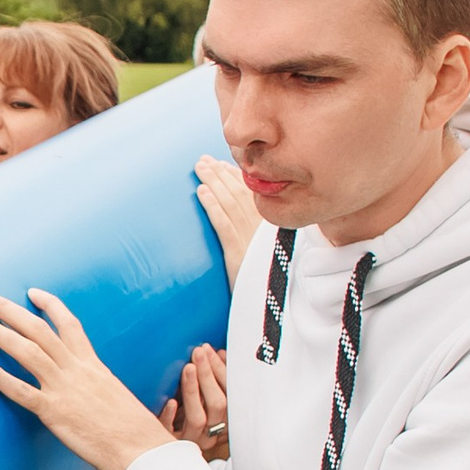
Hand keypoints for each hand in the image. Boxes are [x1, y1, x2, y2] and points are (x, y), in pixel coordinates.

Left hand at [0, 287, 178, 469]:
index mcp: (93, 365)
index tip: (30, 292)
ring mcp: (64, 388)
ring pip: (24, 349)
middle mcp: (77, 369)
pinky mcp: (54, 412)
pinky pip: (19, 390)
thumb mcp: (115, 398)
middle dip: (4, 308)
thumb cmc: (134, 431)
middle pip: (36, 327)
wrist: (143, 451)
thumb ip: (96, 387)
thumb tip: (86, 390)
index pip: (69, 324)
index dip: (49, 305)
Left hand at [177, 345, 229, 460]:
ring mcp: (193, 439)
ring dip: (193, 391)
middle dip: (208, 375)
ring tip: (188, 368)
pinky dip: (171, 416)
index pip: (229, 393)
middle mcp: (212, 432)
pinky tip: (171, 401)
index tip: (208, 349)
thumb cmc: (186, 412)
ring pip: (198, 417)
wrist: (162, 447)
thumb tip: (218, 352)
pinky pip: (171, 433)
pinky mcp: (172, 444)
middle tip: (198, 353)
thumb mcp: (202, 394)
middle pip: (217, 404)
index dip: (220, 369)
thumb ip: (213, 377)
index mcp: (225, 418)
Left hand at [193, 156, 263, 271]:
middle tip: (203, 161)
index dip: (236, 176)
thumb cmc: (265, 282)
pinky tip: (201, 194)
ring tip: (199, 169)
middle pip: (239, 193)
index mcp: (269, 225)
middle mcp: (261, 228)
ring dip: (213, 183)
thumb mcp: (266, 256)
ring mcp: (250, 239)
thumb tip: (242, 220)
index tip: (221, 164)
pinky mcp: (238, 254)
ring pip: (229, 203)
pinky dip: (212, 207)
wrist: (271, 309)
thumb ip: (257, 236)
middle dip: (220, 174)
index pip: (252, 193)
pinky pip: (223, 225)